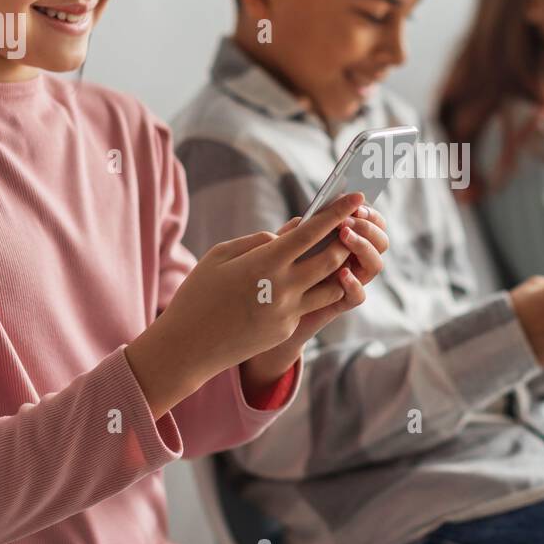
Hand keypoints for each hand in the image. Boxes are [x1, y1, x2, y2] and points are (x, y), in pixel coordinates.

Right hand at [125, 193, 365, 417]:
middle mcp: (283, 287)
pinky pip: (310, 305)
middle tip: (353, 226)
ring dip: (340, 268)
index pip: (312, 231)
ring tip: (339, 254)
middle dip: (347, 240)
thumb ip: (258, 240)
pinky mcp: (287, 329)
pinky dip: (314, 289)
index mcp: (265, 262)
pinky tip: (308, 280)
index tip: (356, 196)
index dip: (338, 211)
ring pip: (332, 286)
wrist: (188, 347)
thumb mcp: (220, 255)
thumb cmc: (198, 294)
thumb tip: (290, 233)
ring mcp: (288, 312)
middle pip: (333, 258)